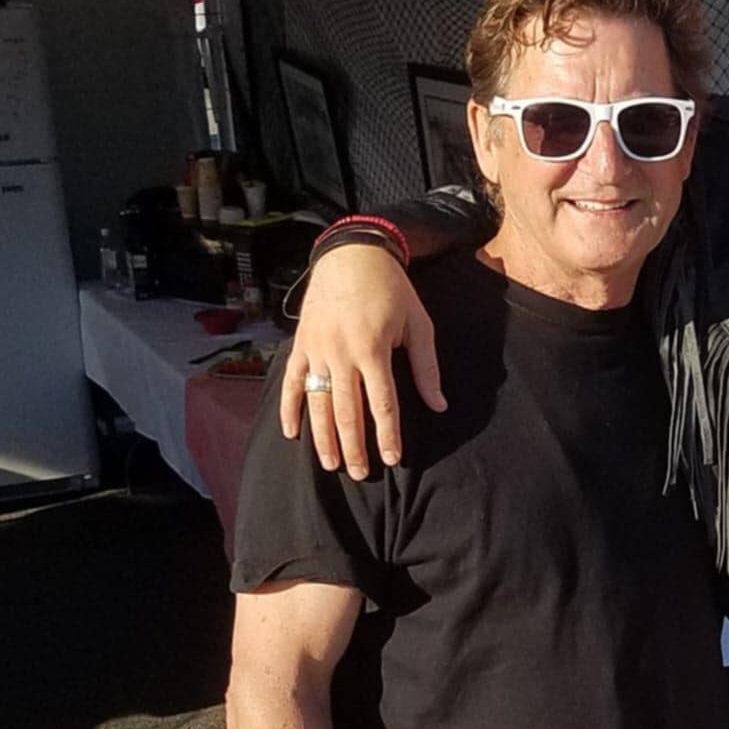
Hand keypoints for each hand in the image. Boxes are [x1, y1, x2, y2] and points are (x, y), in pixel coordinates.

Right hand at [280, 242, 443, 478]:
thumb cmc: (392, 290)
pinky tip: (292, 434)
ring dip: (323, 437)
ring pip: (317, 402)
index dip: (388, 435)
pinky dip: (289, 409)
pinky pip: (292, 382)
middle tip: (360, 474)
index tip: (393, 460)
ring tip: (331, 465)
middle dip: (354, 446)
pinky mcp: (301, 344)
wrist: (351, 255)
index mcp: (372, 349)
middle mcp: (340, 352)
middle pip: (347, 411)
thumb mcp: (419, 324)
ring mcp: (316, 349)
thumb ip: (426, 368)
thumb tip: (438, 406)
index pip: (382, 404)